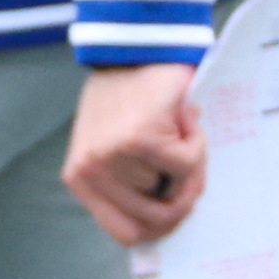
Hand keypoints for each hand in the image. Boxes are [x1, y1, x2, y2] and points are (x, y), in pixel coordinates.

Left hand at [66, 57, 206, 243]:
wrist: (138, 46)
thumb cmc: (131, 95)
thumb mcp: (114, 145)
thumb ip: (131, 183)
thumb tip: (167, 221)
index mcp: (81, 179)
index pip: (125, 232)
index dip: (159, 229)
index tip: (178, 210)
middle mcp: (91, 172)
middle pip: (157, 220)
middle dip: (184, 195)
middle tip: (188, 163)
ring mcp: (113, 157)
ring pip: (176, 193)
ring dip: (190, 166)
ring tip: (179, 133)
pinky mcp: (140, 139)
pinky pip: (187, 164)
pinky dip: (196, 144)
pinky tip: (182, 119)